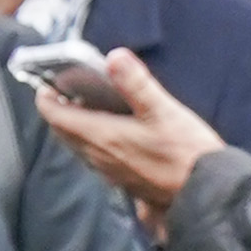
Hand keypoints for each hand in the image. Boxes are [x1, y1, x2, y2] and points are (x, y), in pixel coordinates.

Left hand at [32, 40, 228, 224]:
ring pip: (78, 146)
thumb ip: (136, 83)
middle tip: (64, 90)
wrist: (203, 193)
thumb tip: (114, 57)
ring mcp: (109, 171)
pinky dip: (90, 140)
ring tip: (84, 105)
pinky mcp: (123, 179)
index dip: (46, 99)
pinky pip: (94, 157)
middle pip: (63, 132)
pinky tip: (108, 131)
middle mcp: (98, 157)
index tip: (47, 83)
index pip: (57, 117)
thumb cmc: (185, 151)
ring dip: (74, 127)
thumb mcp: (163, 110)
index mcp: (102, 137)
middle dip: (58, 111)